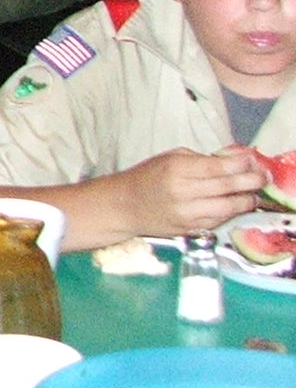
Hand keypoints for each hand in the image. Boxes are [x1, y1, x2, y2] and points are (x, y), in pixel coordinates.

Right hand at [117, 147, 264, 236]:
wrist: (124, 206)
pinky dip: (231, 213)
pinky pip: (219, 221)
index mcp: (176, 169)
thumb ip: (200, 159)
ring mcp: (187, 213)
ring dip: (246, 200)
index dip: (241, 164)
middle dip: (251, 181)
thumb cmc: (146, 177)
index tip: (253, 160)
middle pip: (228, 187)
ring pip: (228, 208)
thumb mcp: (169, 158)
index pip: (218, 167)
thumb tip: (232, 160)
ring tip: (255, 194)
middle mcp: (183, 192)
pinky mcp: (190, 229)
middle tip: (263, 177)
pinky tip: (237, 206)